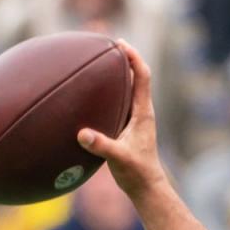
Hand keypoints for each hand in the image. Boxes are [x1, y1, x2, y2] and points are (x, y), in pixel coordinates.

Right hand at [77, 39, 170, 200]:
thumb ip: (103, 146)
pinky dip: (109, 92)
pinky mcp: (128, 127)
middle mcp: (141, 112)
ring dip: (117, 74)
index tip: (120, 43)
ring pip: (128, 89)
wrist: (146, 186)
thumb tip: (83, 134)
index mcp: (143, 113)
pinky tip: (92, 94)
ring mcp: (135, 119)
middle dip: (123, 59)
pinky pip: (119, 102)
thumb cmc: (137, 173)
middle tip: (106, 44)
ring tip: (99, 62)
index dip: (133, 58)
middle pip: (136, 77)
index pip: (142, 77)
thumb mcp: (119, 159)